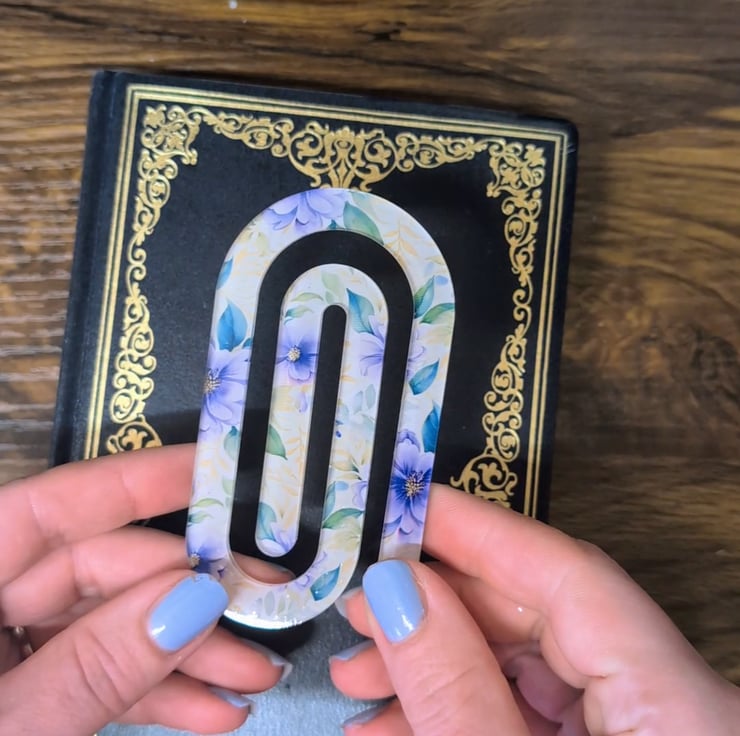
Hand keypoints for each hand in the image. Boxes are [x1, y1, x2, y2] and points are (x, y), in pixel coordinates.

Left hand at [0, 445, 290, 735]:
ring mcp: (3, 651)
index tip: (224, 473)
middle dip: (188, 596)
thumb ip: (93, 668)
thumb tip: (193, 600)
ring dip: (185, 653)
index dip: (143, 480)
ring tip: (251, 676)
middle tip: (263, 611)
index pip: (56, 507)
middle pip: (100, 571)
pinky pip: (99, 675)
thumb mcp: (7, 732)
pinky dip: (154, 694)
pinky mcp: (25, 692)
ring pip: (110, 626)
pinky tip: (209, 710)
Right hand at [331, 484, 739, 734]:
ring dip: (433, 666)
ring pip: (525, 667)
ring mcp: (638, 732)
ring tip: (358, 676)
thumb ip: (457, 691)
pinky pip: (526, 712)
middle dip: (437, 606)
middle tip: (360, 602)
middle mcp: (671, 709)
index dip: (478, 528)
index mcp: (680, 708)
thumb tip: (396, 592)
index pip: (569, 575)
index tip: (403, 505)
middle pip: (541, 614)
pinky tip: (392, 724)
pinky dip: (457, 710)